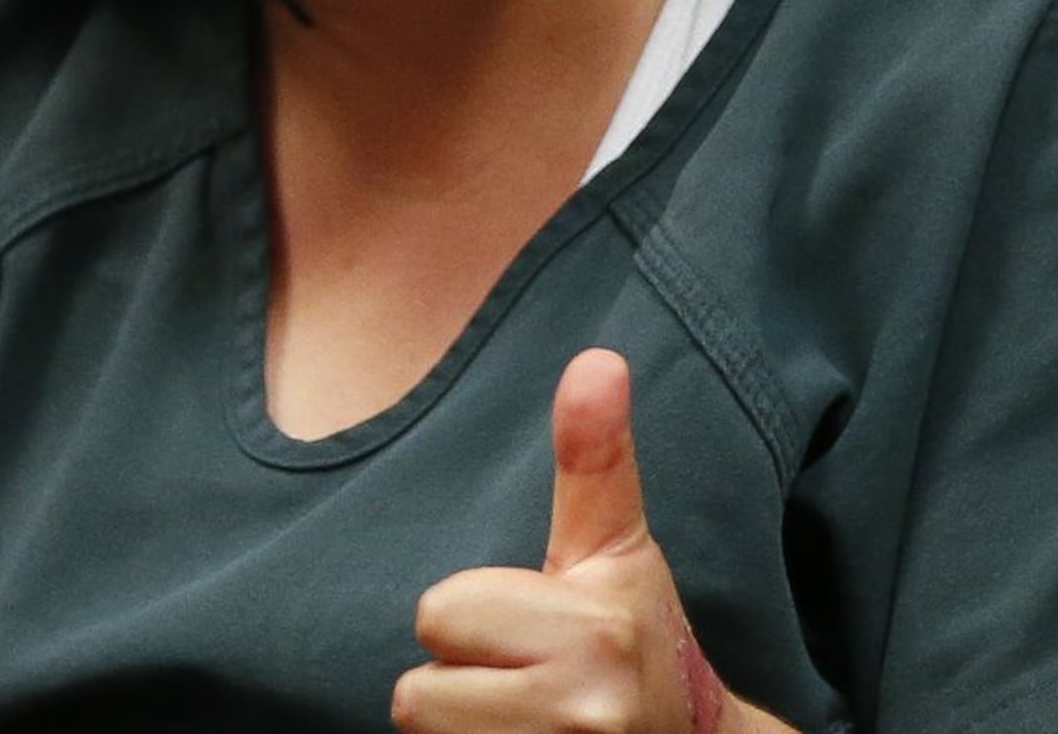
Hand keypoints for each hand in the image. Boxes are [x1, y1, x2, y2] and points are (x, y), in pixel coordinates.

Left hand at [394, 350, 741, 733]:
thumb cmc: (639, 637)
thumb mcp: (617, 550)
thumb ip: (596, 460)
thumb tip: (596, 359)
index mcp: (593, 630)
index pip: (439, 613)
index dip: (473, 618)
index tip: (533, 626)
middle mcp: (582, 711)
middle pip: (418, 693)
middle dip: (460, 684)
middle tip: (525, 682)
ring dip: (461, 729)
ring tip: (522, 719)